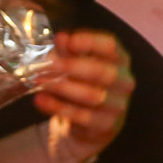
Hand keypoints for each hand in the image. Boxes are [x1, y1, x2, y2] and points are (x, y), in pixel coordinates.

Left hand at [34, 29, 135, 158]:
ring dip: (61, 87)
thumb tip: (61, 38)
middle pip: (100, 71)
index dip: (89, 42)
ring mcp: (118, 105)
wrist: (95, 121)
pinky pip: (82, 116)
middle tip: (46, 63)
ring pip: (90, 95)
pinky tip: (40, 99)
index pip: (111, 46)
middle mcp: (124, 81)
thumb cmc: (86, 83)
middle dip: (70, 66)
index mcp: (121, 60)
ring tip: (38, 80)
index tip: (67, 41)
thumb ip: (70, 50)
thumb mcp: (79, 62)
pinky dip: (58, 107)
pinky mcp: (106, 124)